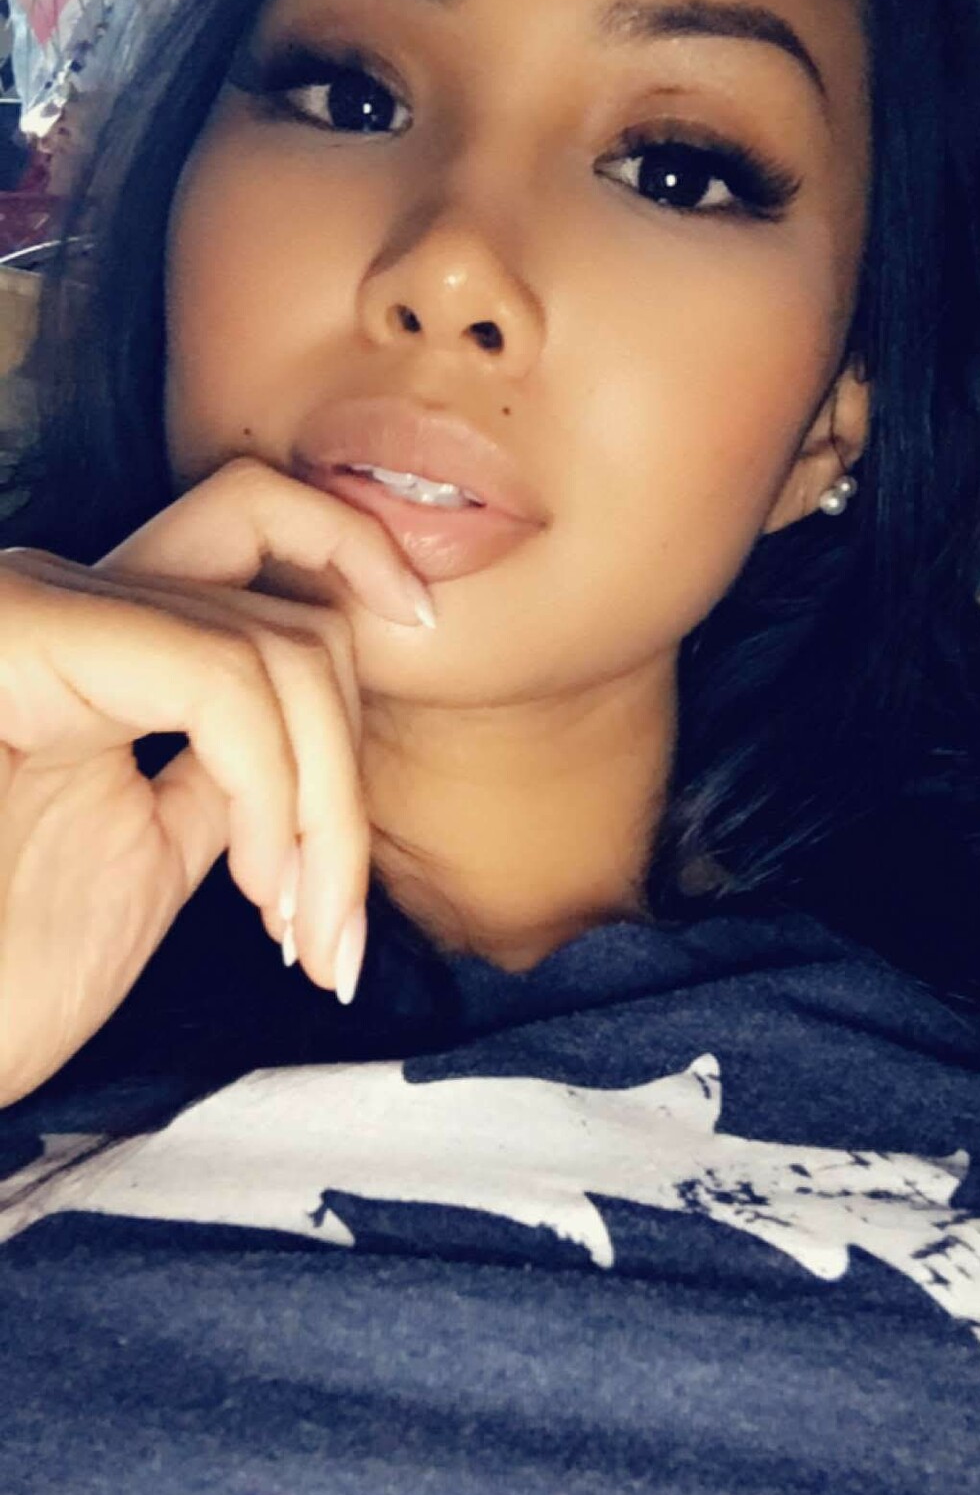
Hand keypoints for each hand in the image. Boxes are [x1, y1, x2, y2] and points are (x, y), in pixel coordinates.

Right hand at [0, 455, 434, 1107]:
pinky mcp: (16, 640)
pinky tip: (259, 895)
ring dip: (328, 812)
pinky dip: (279, 793)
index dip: (350, 553)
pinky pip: (218, 680)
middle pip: (284, 605)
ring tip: (303, 930)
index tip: (423, 628)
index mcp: (78, 635)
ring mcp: (29, 612)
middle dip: (348, 770)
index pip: (247, 519)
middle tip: (336, 921)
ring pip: (273, 647)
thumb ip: (223, 768)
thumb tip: (317, 737)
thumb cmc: (5, 976)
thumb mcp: (147, 849)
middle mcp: (49, 597)